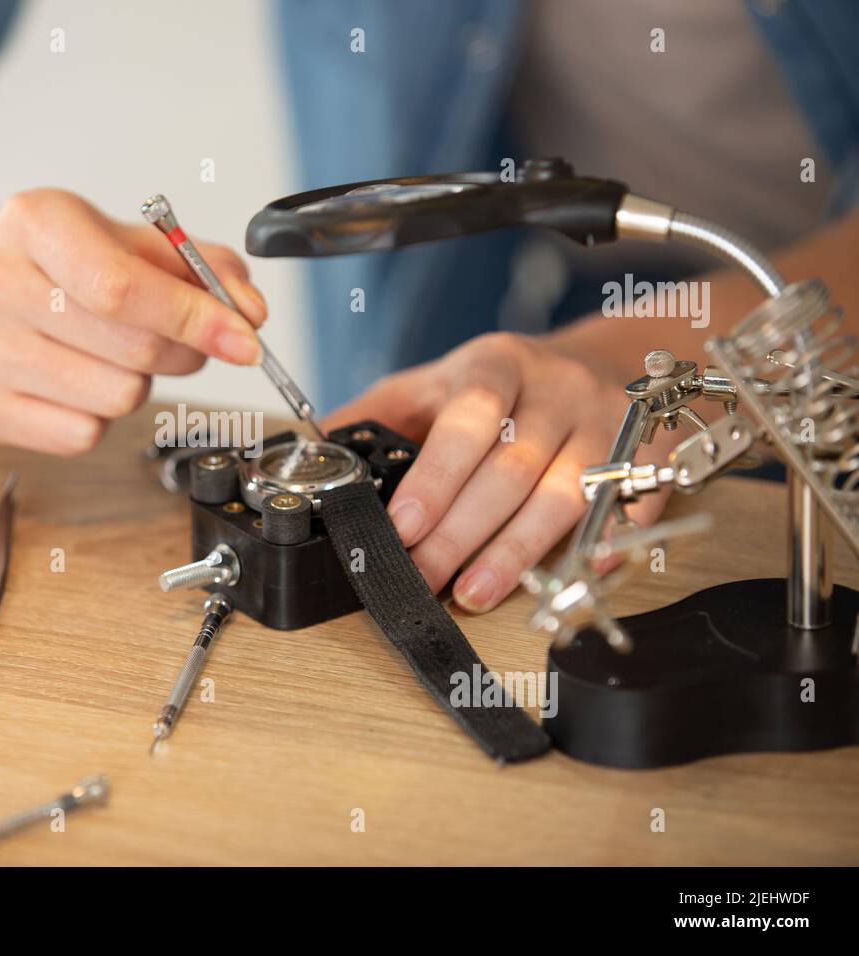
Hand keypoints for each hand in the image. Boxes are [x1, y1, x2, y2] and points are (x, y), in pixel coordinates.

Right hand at [0, 188, 266, 454]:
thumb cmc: (69, 268)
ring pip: (115, 396)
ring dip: (140, 385)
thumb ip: (202, 269)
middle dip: (181, 353)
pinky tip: (81, 383)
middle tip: (184, 344)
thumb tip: (249, 313)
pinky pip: (81, 435)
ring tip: (116, 357)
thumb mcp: (135, 244)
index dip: (195, 319)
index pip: (122, 286)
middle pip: (130, 347)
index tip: (245, 339)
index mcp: (32, 221)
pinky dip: (100, 417)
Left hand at [323, 332, 673, 612]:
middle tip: (424, 578)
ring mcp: (609, 420)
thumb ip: (377, 415)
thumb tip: (313, 453)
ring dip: (519, 550)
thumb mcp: (435, 382)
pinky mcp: (651, 451)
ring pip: (568, 491)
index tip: (404, 527)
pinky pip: (633, 501)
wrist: (599, 359)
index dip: (437, 476)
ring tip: (475, 594)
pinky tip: (575, 573)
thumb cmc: (502, 385)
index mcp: (496, 364)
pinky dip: (608, 541)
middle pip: (512, 468)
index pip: (468, 417)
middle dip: (463, 533)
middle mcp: (557, 388)